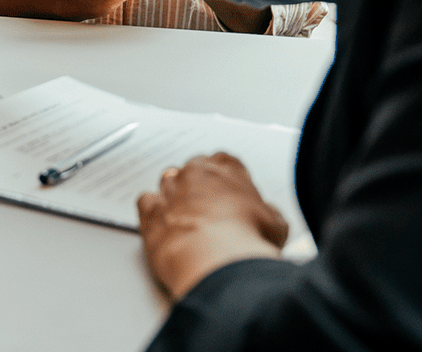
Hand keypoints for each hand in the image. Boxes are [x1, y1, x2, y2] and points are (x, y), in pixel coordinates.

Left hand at [137, 153, 286, 300]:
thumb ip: (268, 213)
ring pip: (168, 180)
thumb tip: (269, 216)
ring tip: (185, 217)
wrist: (216, 260)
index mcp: (228, 170)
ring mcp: (171, 190)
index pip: (225, 160)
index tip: (228, 190)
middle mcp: (197, 173)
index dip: (225, 177)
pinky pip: (146, 201)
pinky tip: (160, 221)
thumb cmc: (245, 241)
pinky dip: (151, 209)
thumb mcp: (276, 225)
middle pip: (194, 168)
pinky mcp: (151, 211)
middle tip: (208, 207)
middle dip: (199, 184)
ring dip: (174, 195)